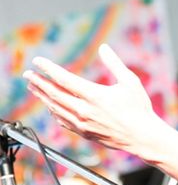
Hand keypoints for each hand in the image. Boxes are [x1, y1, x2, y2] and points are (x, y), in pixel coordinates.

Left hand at [23, 44, 162, 154]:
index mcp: (94, 95)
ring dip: (43, 96)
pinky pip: (63, 121)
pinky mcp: (85, 133)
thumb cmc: (139, 108)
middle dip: (39, 82)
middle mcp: (84, 110)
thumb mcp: (130, 81)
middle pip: (54, 94)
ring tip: (34, 88)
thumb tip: (104, 48)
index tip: (38, 61)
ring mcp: (83, 123)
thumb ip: (114, 63)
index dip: (48, 69)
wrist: (142, 136)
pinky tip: (51, 106)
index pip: (63, 78)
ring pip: (55, 108)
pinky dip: (54, 112)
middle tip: (28, 75)